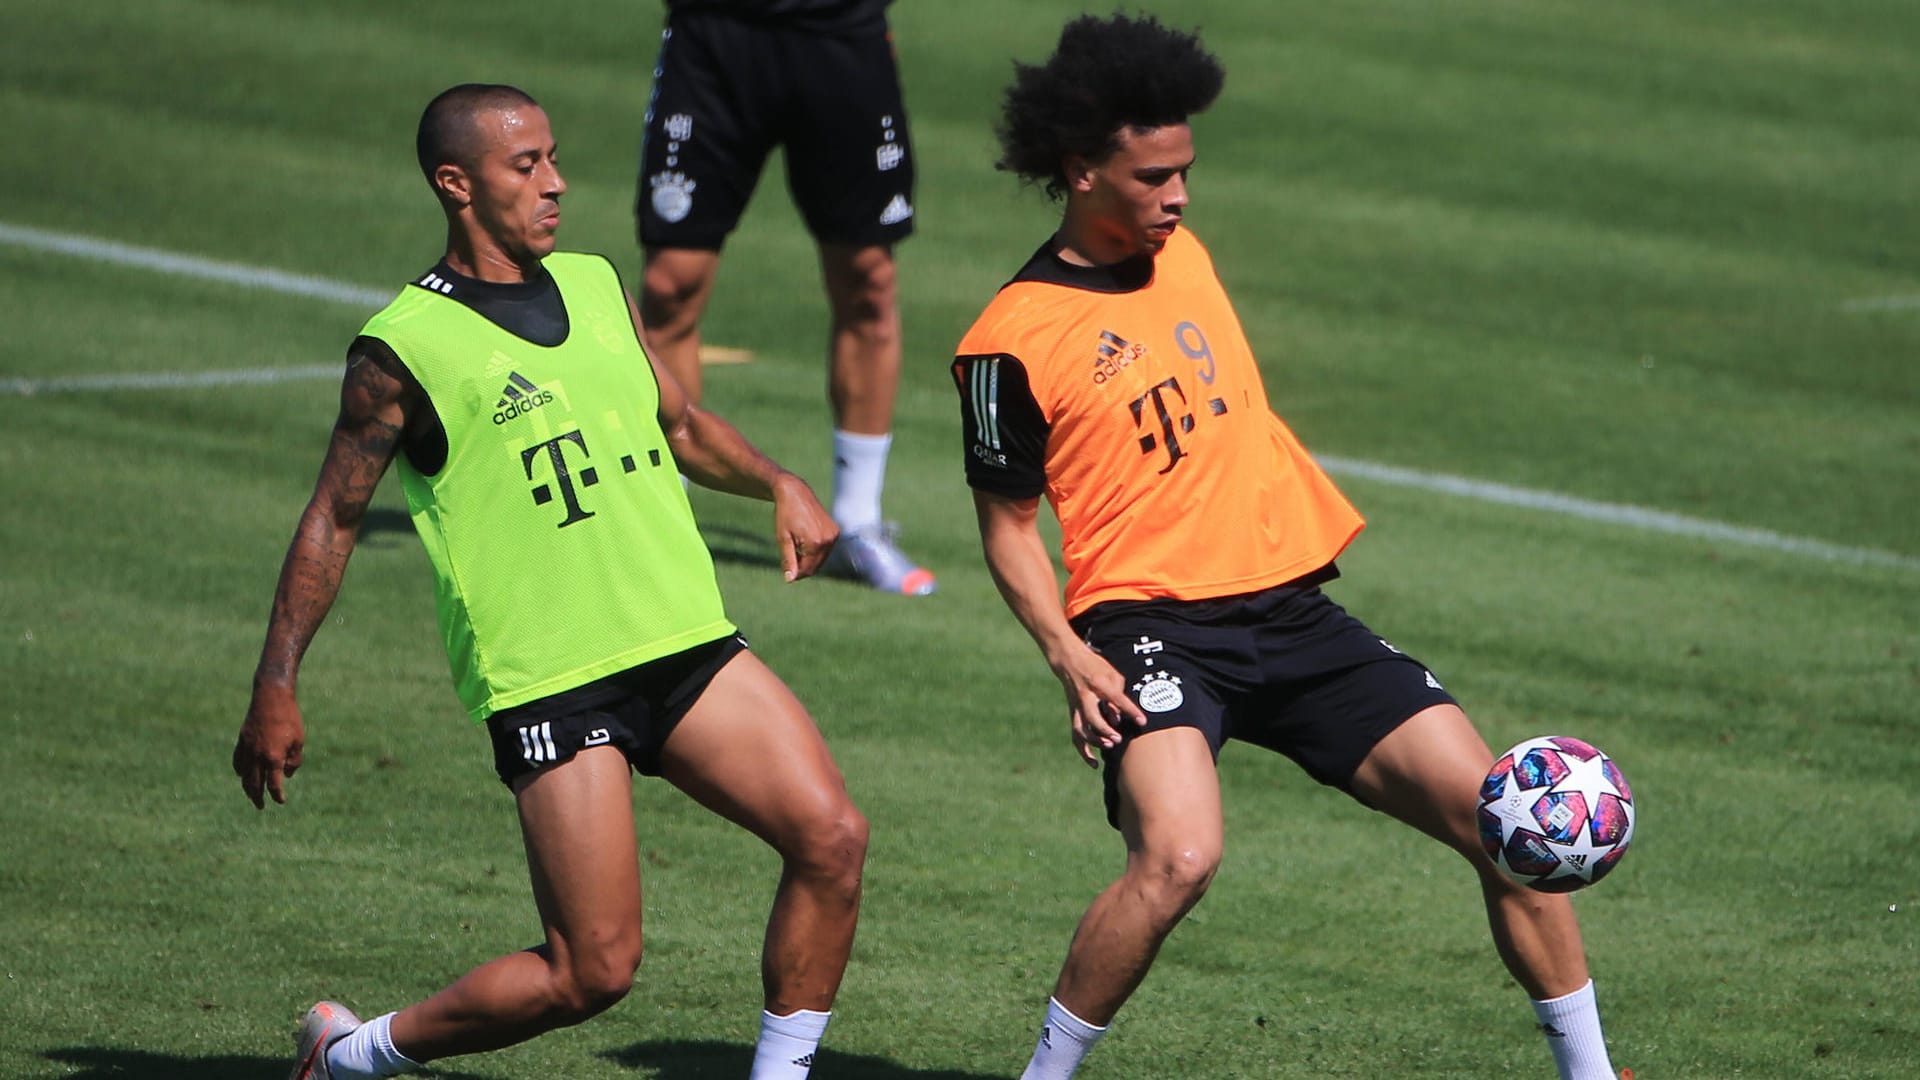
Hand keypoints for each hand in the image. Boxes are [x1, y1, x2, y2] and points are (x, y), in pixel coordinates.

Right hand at [233, 684, 305, 808]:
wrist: (271, 697)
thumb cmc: (290, 718)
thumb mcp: (299, 741)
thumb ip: (294, 761)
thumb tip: (286, 775)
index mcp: (273, 757)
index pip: (274, 784)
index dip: (277, 795)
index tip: (281, 801)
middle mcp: (257, 756)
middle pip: (254, 784)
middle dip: (257, 797)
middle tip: (261, 806)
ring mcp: (247, 749)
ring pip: (244, 774)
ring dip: (247, 787)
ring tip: (252, 794)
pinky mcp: (241, 741)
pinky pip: (238, 761)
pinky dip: (240, 771)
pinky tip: (243, 775)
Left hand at [771, 473, 838, 581]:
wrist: (795, 493)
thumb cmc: (785, 515)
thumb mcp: (783, 539)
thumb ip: (788, 560)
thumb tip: (790, 579)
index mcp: (815, 543)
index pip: (808, 569)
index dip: (797, 574)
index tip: (786, 572)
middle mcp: (828, 539)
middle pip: (816, 565)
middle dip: (803, 566)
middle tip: (790, 558)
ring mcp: (834, 534)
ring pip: (822, 558)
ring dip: (809, 558)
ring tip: (796, 545)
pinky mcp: (835, 530)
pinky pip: (826, 548)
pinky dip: (816, 550)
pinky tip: (805, 540)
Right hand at [1051, 644, 1147, 767]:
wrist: (1069, 661)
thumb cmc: (1096, 667)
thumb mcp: (1112, 674)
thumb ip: (1118, 695)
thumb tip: (1119, 720)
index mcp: (1099, 684)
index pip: (1117, 699)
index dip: (1130, 711)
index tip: (1142, 722)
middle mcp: (1085, 697)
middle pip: (1092, 717)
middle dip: (1105, 730)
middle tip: (1118, 738)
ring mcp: (1076, 707)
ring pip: (1080, 730)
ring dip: (1094, 741)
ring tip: (1109, 747)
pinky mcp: (1073, 714)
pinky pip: (1076, 736)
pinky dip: (1084, 751)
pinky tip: (1094, 764)